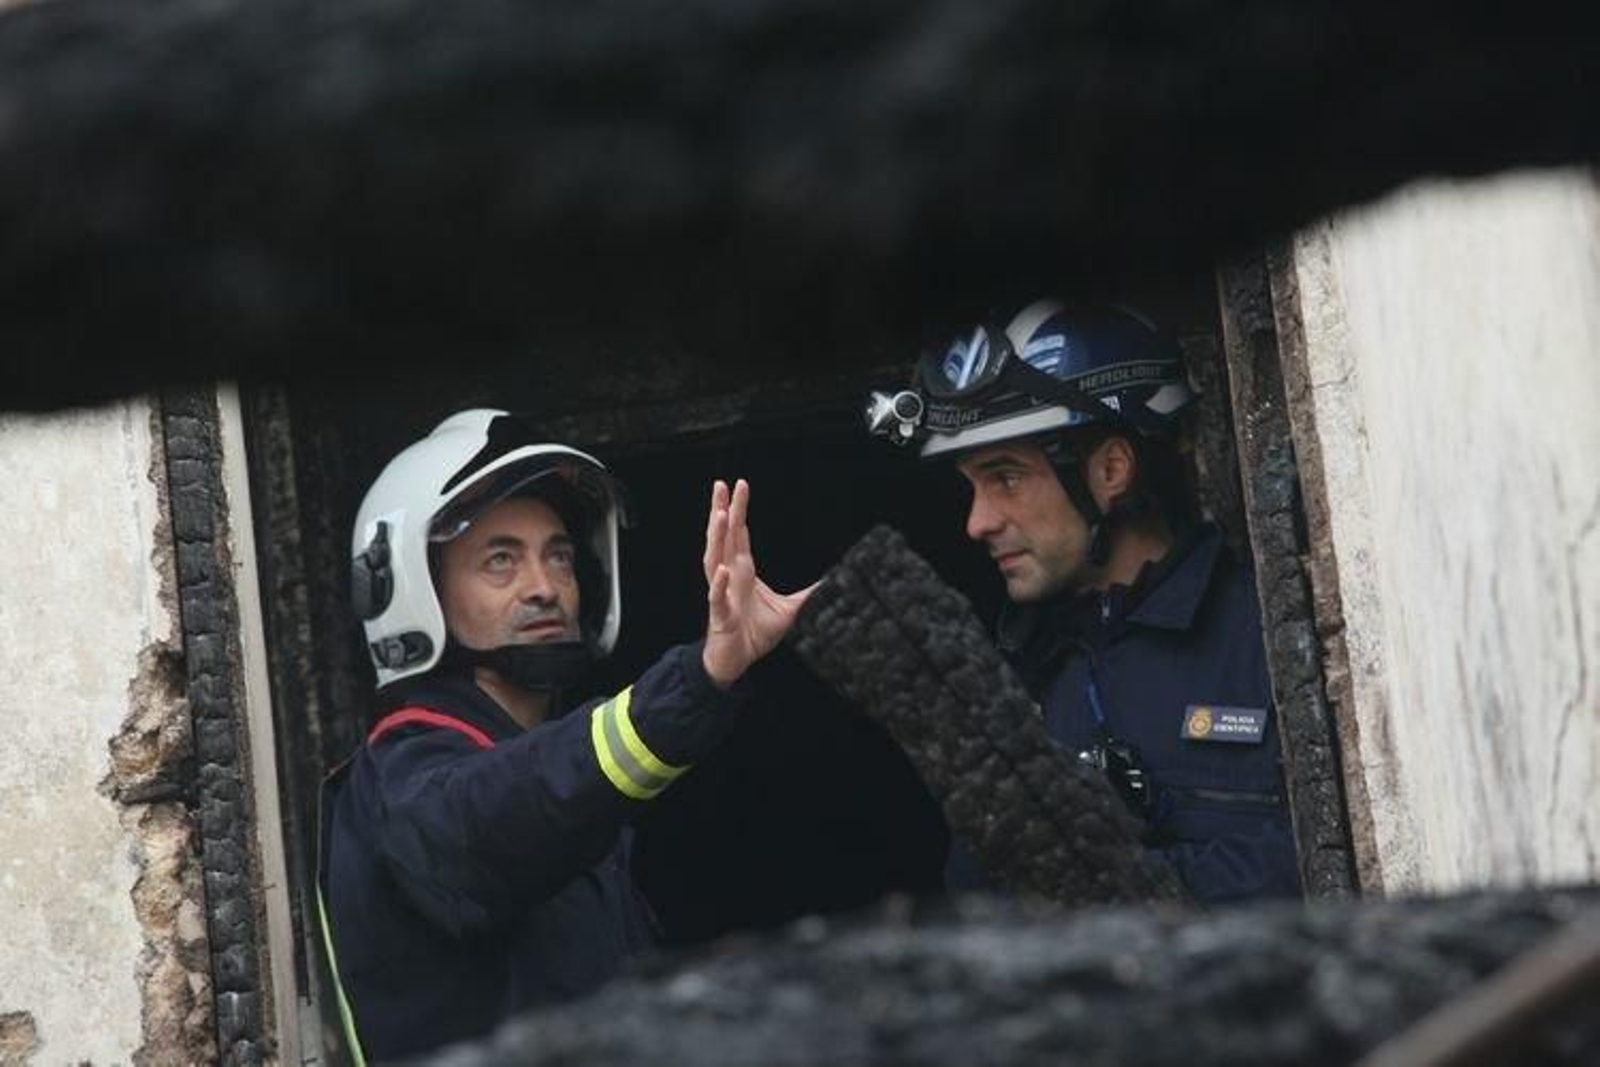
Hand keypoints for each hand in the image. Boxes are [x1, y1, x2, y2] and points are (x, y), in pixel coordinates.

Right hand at [701, 479, 817, 688]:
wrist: (736, 661)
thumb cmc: (754, 634)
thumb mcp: (789, 610)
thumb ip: (807, 594)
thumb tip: (831, 581)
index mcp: (743, 571)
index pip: (740, 534)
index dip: (739, 510)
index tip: (740, 486)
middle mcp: (729, 576)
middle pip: (724, 537)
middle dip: (722, 510)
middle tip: (721, 484)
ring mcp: (722, 593)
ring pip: (714, 559)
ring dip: (716, 537)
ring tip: (719, 515)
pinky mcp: (720, 615)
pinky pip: (717, 597)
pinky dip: (718, 583)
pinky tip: (722, 569)